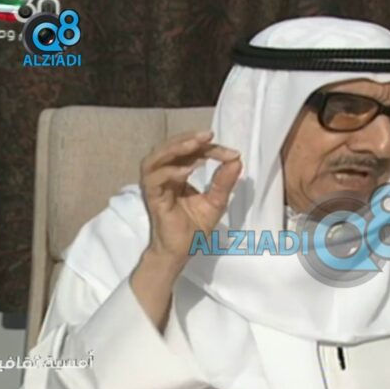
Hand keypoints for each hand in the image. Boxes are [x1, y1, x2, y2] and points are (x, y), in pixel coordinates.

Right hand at [140, 130, 241, 268]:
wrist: (181, 253)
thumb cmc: (194, 228)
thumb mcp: (216, 202)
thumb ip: (224, 182)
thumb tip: (237, 160)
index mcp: (178, 174)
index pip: (191, 153)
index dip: (210, 148)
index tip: (232, 153)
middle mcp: (163, 176)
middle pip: (170, 148)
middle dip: (188, 139)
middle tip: (208, 136)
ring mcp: (156, 186)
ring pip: (156, 158)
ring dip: (175, 148)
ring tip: (196, 145)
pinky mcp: (152, 198)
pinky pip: (155, 179)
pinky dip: (169, 171)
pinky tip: (187, 170)